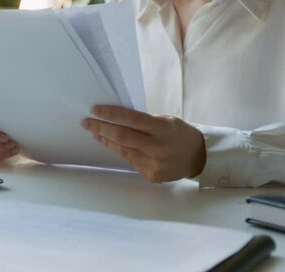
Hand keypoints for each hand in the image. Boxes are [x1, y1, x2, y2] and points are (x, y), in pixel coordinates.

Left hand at [81, 105, 205, 181]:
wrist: (198, 158)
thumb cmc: (179, 134)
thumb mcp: (167, 120)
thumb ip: (144, 121)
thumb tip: (116, 118)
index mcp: (163, 129)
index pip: (131, 119)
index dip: (111, 114)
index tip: (94, 109)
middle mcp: (158, 148)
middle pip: (122, 137)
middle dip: (101, 128)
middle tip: (85, 122)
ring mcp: (154, 164)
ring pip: (122, 150)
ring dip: (105, 140)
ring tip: (94, 131)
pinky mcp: (150, 175)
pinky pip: (129, 160)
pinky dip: (118, 150)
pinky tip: (109, 143)